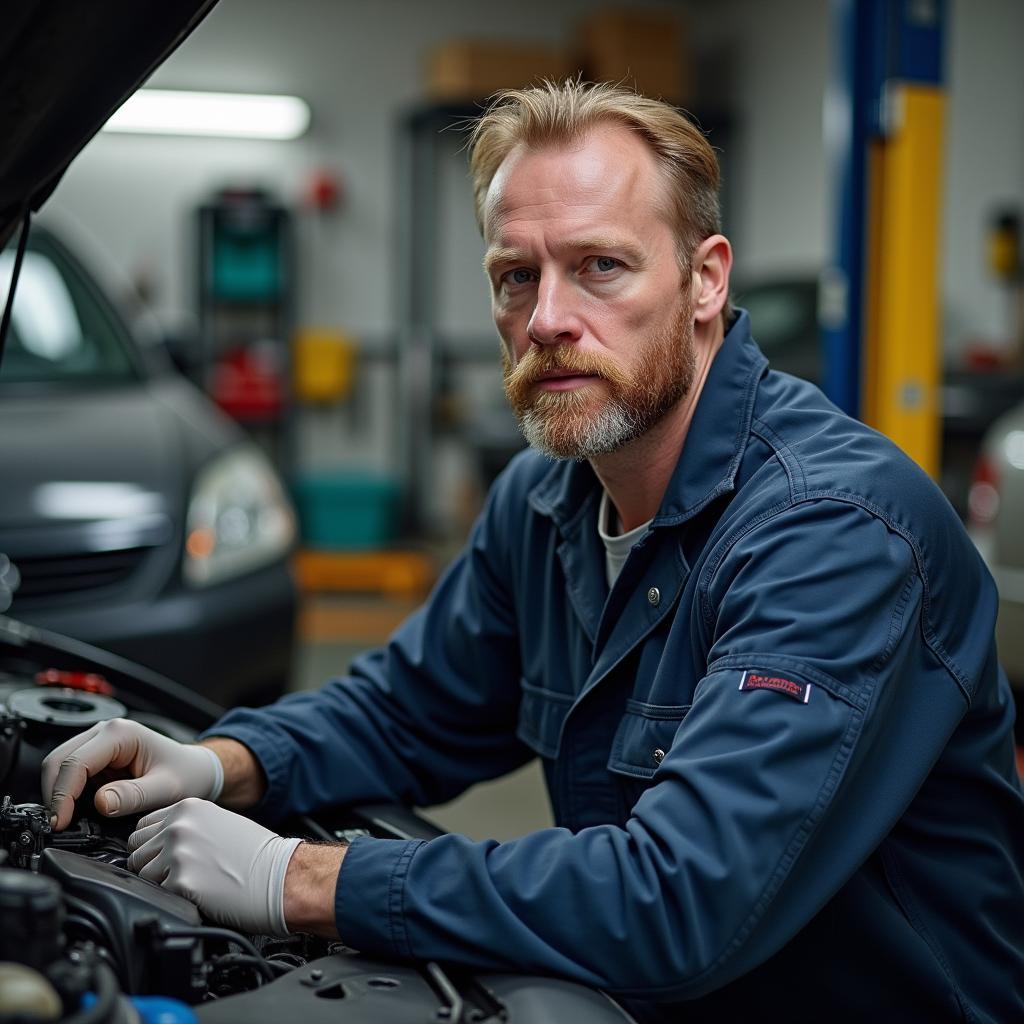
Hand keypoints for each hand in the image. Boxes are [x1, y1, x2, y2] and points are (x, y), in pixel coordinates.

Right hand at [41, 719, 222, 830]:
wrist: (196, 770)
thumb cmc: (186, 774)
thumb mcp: (166, 789)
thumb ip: (134, 796)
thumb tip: (100, 803)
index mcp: (121, 733)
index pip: (76, 762)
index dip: (63, 795)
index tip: (62, 822)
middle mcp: (106, 733)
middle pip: (58, 762)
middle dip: (55, 795)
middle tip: (60, 826)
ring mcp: (99, 744)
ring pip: (59, 767)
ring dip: (59, 795)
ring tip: (70, 821)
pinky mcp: (97, 759)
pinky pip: (70, 776)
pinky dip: (68, 795)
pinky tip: (79, 812)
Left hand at [127, 798, 300, 934]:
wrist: (283, 876)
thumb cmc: (257, 854)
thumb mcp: (218, 822)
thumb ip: (185, 826)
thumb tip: (155, 843)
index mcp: (187, 807)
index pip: (141, 827)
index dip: (152, 845)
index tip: (167, 855)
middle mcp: (179, 826)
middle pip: (135, 851)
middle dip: (151, 864)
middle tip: (180, 872)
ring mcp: (177, 852)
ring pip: (141, 874)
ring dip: (160, 883)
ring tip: (192, 882)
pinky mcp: (180, 882)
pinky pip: (156, 894)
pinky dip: (174, 898)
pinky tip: (199, 893)